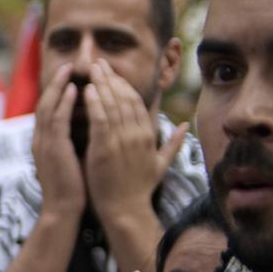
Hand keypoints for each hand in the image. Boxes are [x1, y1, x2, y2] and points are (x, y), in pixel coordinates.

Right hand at [31, 64, 85, 220]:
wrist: (64, 213)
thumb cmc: (74, 192)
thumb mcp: (73, 163)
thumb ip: (76, 146)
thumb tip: (90, 133)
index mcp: (46, 145)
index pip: (50, 112)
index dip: (59, 93)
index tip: (72, 78)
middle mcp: (41, 140)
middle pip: (46, 103)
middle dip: (57, 83)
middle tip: (69, 65)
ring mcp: (44, 143)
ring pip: (49, 106)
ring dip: (60, 85)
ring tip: (71, 68)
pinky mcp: (53, 148)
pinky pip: (57, 118)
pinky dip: (65, 101)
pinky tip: (75, 88)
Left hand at [82, 61, 186, 227]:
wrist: (126, 209)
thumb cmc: (139, 188)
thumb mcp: (161, 164)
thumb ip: (173, 143)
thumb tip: (184, 126)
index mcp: (148, 135)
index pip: (137, 101)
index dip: (124, 84)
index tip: (112, 72)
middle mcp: (137, 134)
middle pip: (125, 97)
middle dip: (111, 77)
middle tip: (99, 62)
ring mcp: (122, 140)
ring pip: (113, 104)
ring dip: (102, 84)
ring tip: (92, 69)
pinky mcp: (106, 148)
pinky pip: (100, 119)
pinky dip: (95, 103)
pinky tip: (88, 90)